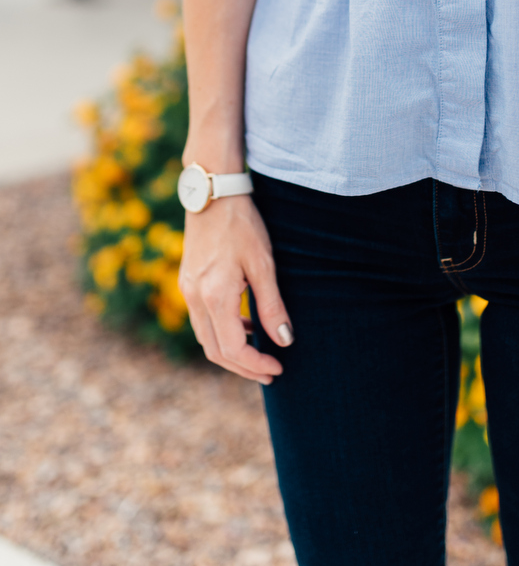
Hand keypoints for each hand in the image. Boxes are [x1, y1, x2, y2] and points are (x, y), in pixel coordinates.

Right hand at [179, 193, 292, 385]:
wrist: (213, 194)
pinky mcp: (188, 282)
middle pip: (215, 351)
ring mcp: (188, 291)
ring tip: (261, 352)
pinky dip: (223, 331)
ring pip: (206, 338)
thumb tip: (284, 340)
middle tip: (271, 372)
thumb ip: (272, 305)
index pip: (232, 349)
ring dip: (232, 352)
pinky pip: (203, 321)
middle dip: (243, 367)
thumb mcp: (263, 264)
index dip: (255, 365)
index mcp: (214, 296)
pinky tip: (246, 324)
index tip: (278, 369)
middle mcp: (195, 298)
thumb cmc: (242, 225)